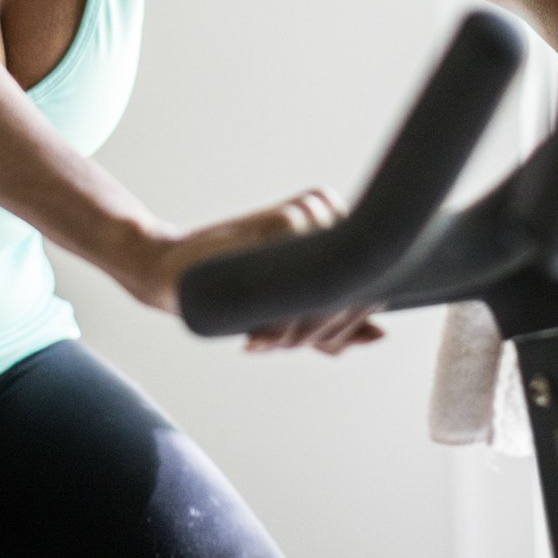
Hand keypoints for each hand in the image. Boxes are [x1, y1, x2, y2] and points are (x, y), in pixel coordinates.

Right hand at [115, 188, 386, 355]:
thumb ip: (334, 325)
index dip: (340, 329)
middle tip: (271, 343)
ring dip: (295, 332)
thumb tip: (382, 335)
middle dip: (315, 333)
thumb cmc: (238, 289)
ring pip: (328, 295)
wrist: (174, 273)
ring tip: (260, 338)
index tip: (302, 343)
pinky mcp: (283, 222)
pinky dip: (281, 322)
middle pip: (351, 294)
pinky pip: (305, 289)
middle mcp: (329, 213)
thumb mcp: (290, 312)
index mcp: (338, 225)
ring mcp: (310, 215)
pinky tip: (255, 333)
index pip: (368, 292)